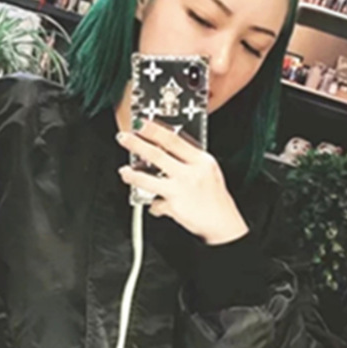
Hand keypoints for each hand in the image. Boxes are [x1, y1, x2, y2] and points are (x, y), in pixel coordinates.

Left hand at [116, 120, 249, 244]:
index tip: (142, 123)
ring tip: (124, 172)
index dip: (154, 130)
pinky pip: (155, 203)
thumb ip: (190, 160)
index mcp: (201, 161)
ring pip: (147, 179)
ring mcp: (180, 189)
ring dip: (132, 174)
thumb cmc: (216, 200)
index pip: (174, 139)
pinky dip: (154, 205)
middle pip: (157, 154)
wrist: (223, 224)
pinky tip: (156, 205)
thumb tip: (167, 150)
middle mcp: (190, 173)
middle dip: (136, 144)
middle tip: (123, 138)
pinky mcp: (173, 206)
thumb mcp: (209, 171)